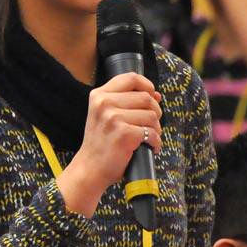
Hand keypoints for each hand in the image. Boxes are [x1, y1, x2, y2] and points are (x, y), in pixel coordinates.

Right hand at [57, 72, 161, 215]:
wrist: (90, 169)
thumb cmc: (101, 143)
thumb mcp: (106, 115)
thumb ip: (127, 102)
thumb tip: (156, 94)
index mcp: (99, 95)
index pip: (131, 78)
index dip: (147, 85)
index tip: (152, 96)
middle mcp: (104, 103)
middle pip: (146, 98)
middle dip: (155, 112)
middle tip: (150, 125)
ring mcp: (113, 118)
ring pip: (152, 116)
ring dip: (156, 129)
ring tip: (147, 138)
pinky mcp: (124, 134)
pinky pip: (152, 133)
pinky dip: (156, 142)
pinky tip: (149, 148)